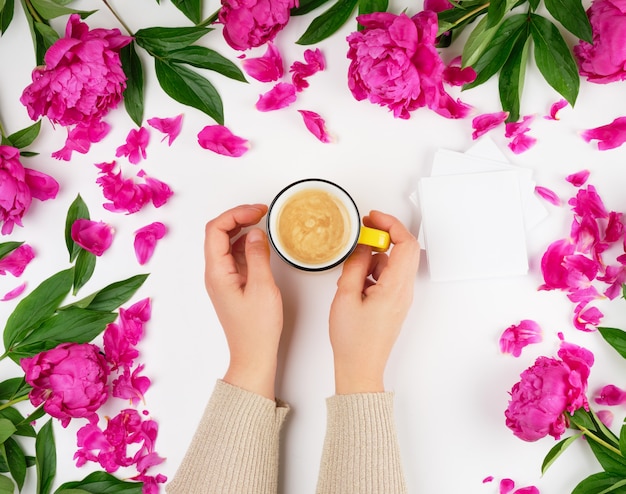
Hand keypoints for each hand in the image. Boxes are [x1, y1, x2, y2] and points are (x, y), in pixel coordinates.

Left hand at [204, 204, 282, 399]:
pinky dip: (246, 244)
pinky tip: (262, 244)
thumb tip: (255, 232)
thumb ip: (258, 256)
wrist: (253, 355)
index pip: (216, 229)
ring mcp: (223, 279)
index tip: (259, 211)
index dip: (236, 214)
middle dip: (238, 217)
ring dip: (242, 229)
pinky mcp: (232, 284)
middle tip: (262, 212)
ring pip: (226, 244)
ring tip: (263, 223)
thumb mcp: (263, 287)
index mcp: (217, 272)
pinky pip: (235, 256)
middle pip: (218, 233)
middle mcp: (215, 273)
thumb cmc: (257, 328)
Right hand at [329, 210, 419, 393]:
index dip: (390, 224)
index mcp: (395, 288)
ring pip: (392, 264)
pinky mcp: (394, 303)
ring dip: (373, 259)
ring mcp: (400, 298)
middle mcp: (404, 291)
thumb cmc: (353, 340)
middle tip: (362, 234)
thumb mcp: (345, 296)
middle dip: (383, 237)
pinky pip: (387, 277)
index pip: (405, 244)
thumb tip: (360, 247)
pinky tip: (354, 286)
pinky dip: (372, 273)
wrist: (360, 368)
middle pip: (403, 250)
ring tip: (350, 274)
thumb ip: (354, 266)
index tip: (372, 218)